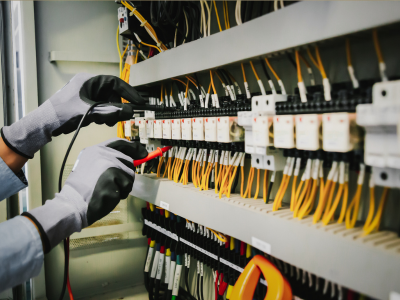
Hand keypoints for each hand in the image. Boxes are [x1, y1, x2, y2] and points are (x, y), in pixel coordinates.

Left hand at [1, 74, 144, 158]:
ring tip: (104, 122)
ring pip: (106, 102)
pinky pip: (100, 108)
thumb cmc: (61, 114)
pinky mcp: (83, 104)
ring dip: (109, 113)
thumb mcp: (90, 113)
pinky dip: (102, 115)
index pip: (115, 82)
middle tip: (120, 117)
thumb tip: (129, 111)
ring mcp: (85, 95)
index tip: (138, 101)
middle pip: (112, 94)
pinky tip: (96, 122)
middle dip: (117, 106)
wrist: (44, 125)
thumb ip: (111, 111)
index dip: (128, 92)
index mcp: (88, 81)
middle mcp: (87, 85)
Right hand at [22, 138, 147, 251]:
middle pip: (128, 161)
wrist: (73, 204)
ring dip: (123, 186)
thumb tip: (131, 161)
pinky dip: (121, 194)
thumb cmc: (82, 190)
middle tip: (115, 185)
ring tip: (108, 190)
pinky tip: (108, 195)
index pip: (119, 143)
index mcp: (95, 150)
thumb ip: (107, 161)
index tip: (142, 153)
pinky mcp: (114, 177)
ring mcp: (109, 165)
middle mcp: (103, 154)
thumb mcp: (90, 167)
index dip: (133, 147)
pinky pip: (127, 186)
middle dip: (126, 175)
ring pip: (130, 175)